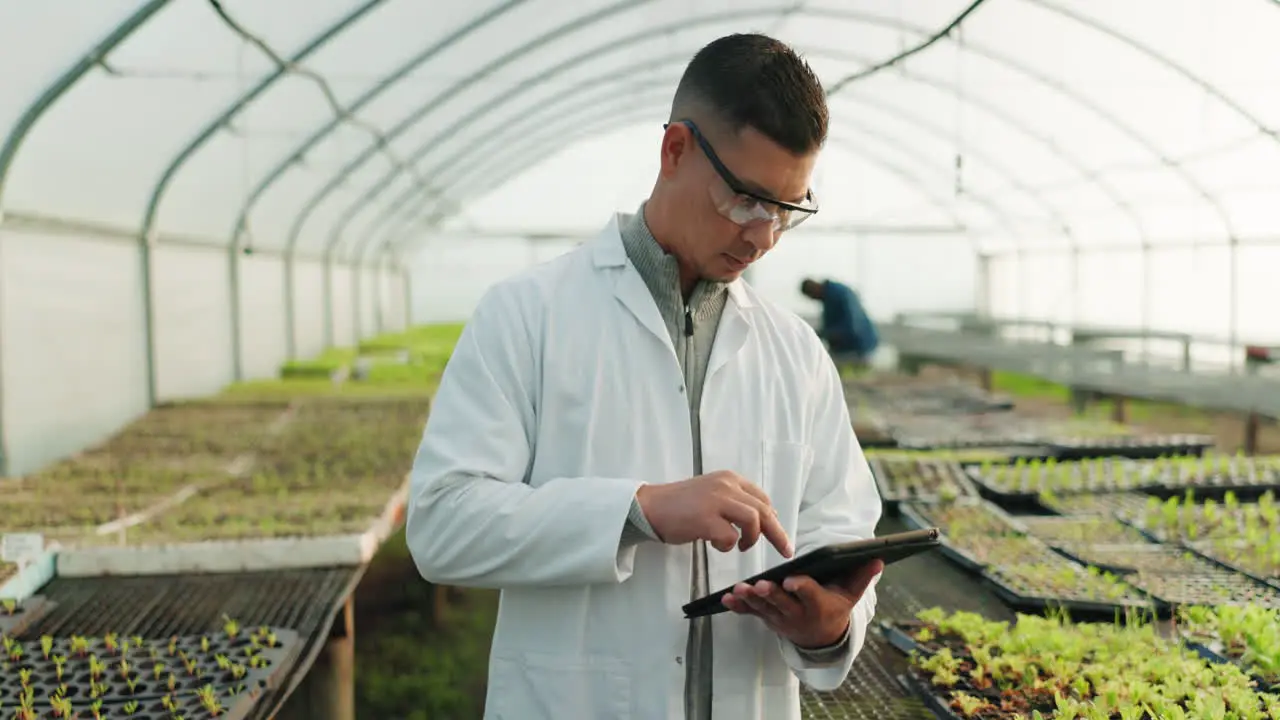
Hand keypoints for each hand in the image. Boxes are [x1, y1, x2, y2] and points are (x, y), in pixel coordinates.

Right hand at [635, 471, 792, 556]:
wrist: (649, 506)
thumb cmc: (679, 505)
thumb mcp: (711, 494)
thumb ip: (734, 502)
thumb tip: (761, 519)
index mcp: (729, 479)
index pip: (762, 498)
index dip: (773, 517)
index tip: (777, 533)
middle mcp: (726, 486)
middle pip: (764, 510)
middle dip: (778, 533)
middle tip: (786, 550)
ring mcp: (715, 501)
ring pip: (753, 520)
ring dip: (751, 538)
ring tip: (740, 546)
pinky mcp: (705, 518)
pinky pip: (730, 536)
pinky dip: (727, 545)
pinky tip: (714, 544)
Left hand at [721, 558, 883, 648]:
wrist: (822, 638)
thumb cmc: (835, 608)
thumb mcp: (850, 594)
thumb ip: (861, 576)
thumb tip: (878, 558)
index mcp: (818, 605)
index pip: (809, 594)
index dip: (800, 588)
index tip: (791, 581)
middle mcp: (798, 615)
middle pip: (782, 603)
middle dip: (771, 595)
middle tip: (760, 585)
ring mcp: (780, 619)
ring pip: (763, 609)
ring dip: (750, 599)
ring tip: (737, 590)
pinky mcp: (768, 619)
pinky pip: (751, 614)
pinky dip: (739, 607)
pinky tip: (726, 599)